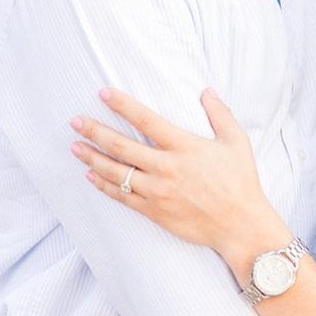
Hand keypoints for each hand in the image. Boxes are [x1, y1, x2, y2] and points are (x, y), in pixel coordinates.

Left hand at [71, 87, 282, 262]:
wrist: (240, 226)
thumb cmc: (241, 182)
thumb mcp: (236, 142)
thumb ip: (220, 113)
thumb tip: (207, 90)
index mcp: (184, 146)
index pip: (146, 120)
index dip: (122, 105)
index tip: (103, 93)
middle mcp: (166, 167)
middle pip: (121, 146)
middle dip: (95, 131)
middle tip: (75, 121)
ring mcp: (157, 191)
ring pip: (116, 172)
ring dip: (92, 158)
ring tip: (75, 147)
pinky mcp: (154, 211)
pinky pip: (122, 196)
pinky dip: (104, 185)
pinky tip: (91, 176)